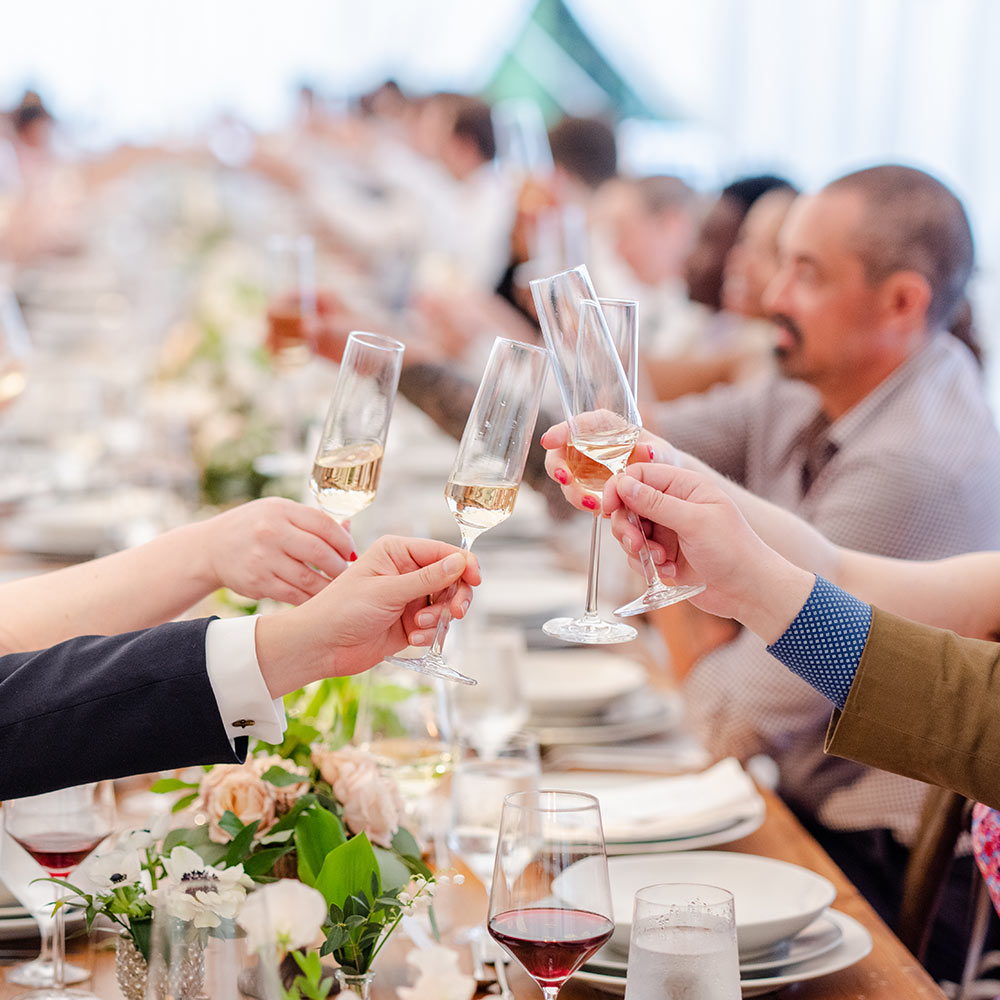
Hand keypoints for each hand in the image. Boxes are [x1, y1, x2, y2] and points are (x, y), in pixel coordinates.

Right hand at [199, 498, 355, 603]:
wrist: (210, 548)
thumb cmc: (253, 526)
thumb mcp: (278, 512)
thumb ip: (310, 520)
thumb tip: (348, 528)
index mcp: (281, 510)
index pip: (325, 525)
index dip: (345, 541)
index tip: (350, 552)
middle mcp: (272, 532)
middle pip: (320, 552)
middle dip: (340, 565)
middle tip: (347, 571)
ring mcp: (263, 559)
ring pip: (309, 578)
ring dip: (329, 585)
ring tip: (337, 586)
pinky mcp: (258, 583)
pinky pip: (293, 595)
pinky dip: (310, 598)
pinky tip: (318, 598)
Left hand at [256, 535, 480, 694]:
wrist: (321, 646)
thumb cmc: (343, 609)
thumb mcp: (388, 591)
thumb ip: (427, 579)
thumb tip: (459, 562)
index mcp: (397, 552)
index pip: (442, 552)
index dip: (463, 564)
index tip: (475, 579)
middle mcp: (406, 572)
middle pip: (451, 579)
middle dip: (454, 596)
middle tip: (456, 612)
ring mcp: (408, 598)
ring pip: (445, 604)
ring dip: (438, 618)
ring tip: (418, 627)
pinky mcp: (409, 622)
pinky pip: (435, 625)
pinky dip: (429, 633)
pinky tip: (411, 637)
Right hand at [539, 421, 662, 512]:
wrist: (663, 484)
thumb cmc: (660, 459)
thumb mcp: (663, 452)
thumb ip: (656, 451)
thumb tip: (648, 452)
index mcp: (603, 427)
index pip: (577, 424)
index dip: (560, 431)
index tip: (548, 441)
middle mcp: (587, 447)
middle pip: (560, 454)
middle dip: (558, 467)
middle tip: (565, 479)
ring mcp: (584, 470)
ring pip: (567, 481)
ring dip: (575, 493)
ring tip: (594, 504)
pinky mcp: (587, 490)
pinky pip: (579, 497)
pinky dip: (587, 504)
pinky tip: (602, 509)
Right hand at [602, 464, 813, 640]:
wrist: (750, 591)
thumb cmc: (733, 550)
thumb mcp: (695, 522)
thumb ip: (656, 503)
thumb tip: (623, 484)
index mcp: (684, 486)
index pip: (639, 475)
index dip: (619, 488)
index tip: (610, 508)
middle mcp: (673, 505)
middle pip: (628, 504)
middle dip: (627, 525)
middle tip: (636, 544)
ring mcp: (667, 530)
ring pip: (630, 531)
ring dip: (637, 548)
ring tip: (660, 560)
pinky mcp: (664, 555)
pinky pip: (638, 555)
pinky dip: (646, 564)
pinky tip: (668, 571)